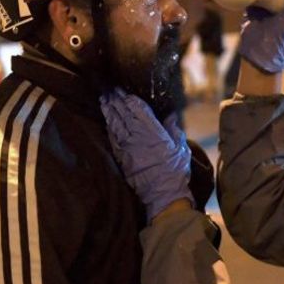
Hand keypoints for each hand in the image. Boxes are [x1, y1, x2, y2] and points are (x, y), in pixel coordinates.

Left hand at [99, 89, 193, 221]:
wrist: (162, 193)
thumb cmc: (175, 170)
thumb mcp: (180, 147)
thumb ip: (174, 129)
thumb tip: (171, 116)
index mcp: (153, 131)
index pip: (137, 109)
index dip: (128, 98)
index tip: (122, 90)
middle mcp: (137, 136)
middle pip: (123, 113)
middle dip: (116, 101)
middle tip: (110, 90)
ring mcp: (127, 146)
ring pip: (114, 124)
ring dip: (109, 111)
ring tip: (104, 100)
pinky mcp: (121, 157)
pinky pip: (112, 138)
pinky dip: (109, 128)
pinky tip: (107, 121)